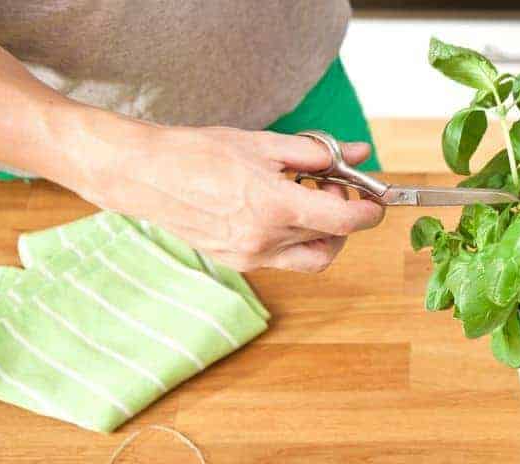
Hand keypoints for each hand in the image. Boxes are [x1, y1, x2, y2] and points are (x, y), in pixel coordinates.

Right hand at [70, 124, 384, 272]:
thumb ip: (316, 154)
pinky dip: (294, 238)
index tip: (374, 199)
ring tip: (302, 198)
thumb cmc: (200, 152)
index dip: (369, 212)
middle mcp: (265, 241)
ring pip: (310, 257)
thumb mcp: (264, 144)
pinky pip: (283, 259)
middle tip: (330, 189)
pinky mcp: (238, 263)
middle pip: (332, 242)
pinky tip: (276, 210)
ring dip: (321, 233)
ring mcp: (251, 257)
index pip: (345, 222)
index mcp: (275, 207)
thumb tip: (357, 154)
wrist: (146, 175)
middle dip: (343, 218)